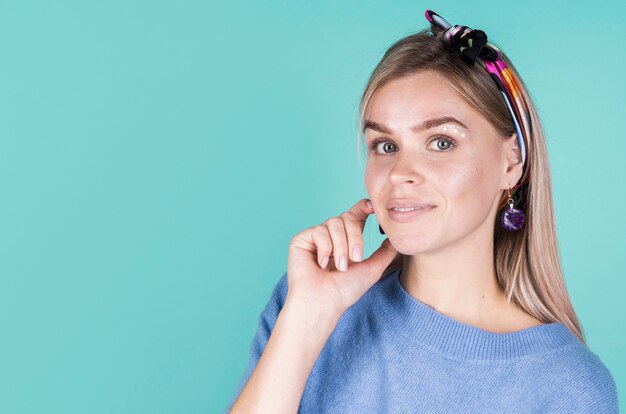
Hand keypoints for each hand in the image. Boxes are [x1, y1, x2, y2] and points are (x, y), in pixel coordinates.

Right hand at [286, 198, 398, 315]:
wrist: (323, 302)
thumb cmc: (345, 291)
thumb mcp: (372, 269)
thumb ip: (385, 251)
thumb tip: (396, 238)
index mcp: (347, 239)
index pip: (356, 214)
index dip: (364, 207)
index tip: (374, 208)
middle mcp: (331, 235)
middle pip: (347, 217)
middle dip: (355, 237)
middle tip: (356, 258)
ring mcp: (316, 237)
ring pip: (334, 222)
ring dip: (341, 246)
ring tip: (340, 267)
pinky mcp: (302, 239)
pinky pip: (319, 231)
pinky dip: (325, 249)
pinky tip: (322, 264)